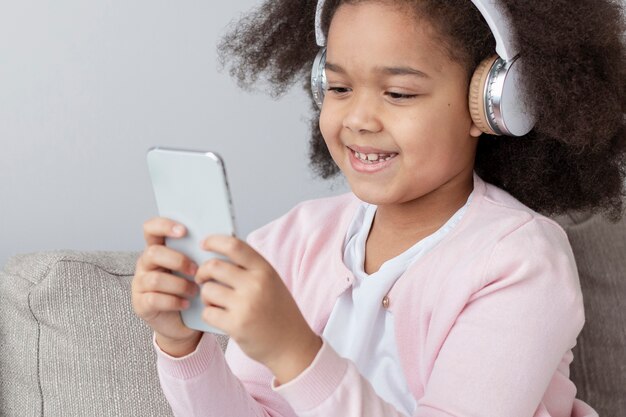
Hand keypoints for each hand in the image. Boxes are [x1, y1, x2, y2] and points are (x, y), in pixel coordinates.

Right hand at [131, 217, 202, 356]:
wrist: (185, 323)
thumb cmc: (193, 290)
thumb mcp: (198, 269)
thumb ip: (201, 253)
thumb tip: (221, 237)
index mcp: (159, 249)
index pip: (151, 229)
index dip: (164, 225)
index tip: (183, 231)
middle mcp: (145, 264)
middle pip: (153, 253)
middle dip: (177, 260)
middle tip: (195, 270)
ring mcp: (140, 284)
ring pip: (155, 279)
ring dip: (179, 285)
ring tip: (194, 291)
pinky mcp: (141, 304)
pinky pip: (154, 299)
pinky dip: (174, 301)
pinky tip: (186, 304)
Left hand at [196, 235, 321, 383]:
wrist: (291, 345)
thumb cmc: (278, 312)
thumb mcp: (271, 282)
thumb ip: (249, 268)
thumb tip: (216, 253)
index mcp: (265, 270)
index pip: (234, 245)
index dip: (214, 241)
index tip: (204, 244)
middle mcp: (256, 284)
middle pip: (214, 266)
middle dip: (202, 272)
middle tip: (202, 278)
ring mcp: (246, 305)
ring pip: (208, 290)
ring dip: (206, 296)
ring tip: (215, 302)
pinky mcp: (236, 325)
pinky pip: (208, 312)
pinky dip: (209, 314)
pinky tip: (219, 317)